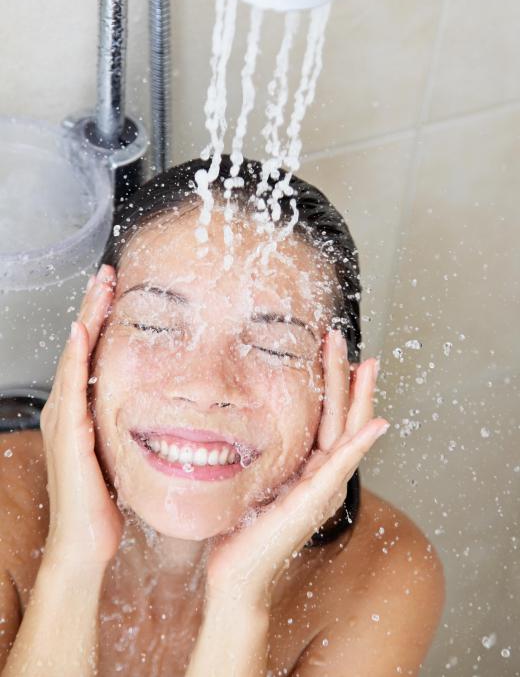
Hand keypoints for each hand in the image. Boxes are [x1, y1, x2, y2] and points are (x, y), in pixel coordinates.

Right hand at [40, 264, 122, 569]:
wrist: (86, 541)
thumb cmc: (104, 499)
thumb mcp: (120, 451)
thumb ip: (131, 425)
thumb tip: (161, 406)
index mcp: (81, 410)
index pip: (92, 353)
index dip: (102, 319)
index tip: (118, 288)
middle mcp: (68, 408)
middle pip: (80, 345)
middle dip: (93, 307)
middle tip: (108, 273)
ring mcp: (65, 419)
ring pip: (75, 356)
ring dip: (87, 318)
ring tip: (99, 287)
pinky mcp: (70, 434)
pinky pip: (72, 387)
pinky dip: (77, 357)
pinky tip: (84, 332)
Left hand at [205, 330, 388, 604]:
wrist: (237, 576)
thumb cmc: (243, 527)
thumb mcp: (256, 478)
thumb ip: (266, 453)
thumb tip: (247, 418)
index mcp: (310, 467)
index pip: (329, 417)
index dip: (335, 383)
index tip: (332, 349)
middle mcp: (324, 476)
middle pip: (344, 418)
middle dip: (347, 377)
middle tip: (345, 339)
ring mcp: (323, 490)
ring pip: (348, 434)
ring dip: (358, 397)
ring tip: (365, 364)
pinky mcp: (313, 503)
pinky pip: (340, 467)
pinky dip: (360, 444)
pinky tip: (375, 423)